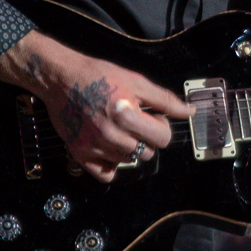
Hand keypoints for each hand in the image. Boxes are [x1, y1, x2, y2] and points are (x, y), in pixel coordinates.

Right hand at [0, 31, 192, 181]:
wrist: (61, 78)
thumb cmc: (98, 75)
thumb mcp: (136, 81)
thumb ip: (165, 100)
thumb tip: (189, 112)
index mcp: (126, 115)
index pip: (162, 138)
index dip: (161, 126)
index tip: (152, 117)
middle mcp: (110, 134)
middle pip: (147, 152)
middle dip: (146, 138)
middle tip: (133, 121)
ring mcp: (94, 146)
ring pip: (129, 161)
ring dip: (129, 148)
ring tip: (119, 129)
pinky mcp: (80, 154)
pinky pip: (106, 174)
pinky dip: (111, 164)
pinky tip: (108, 146)